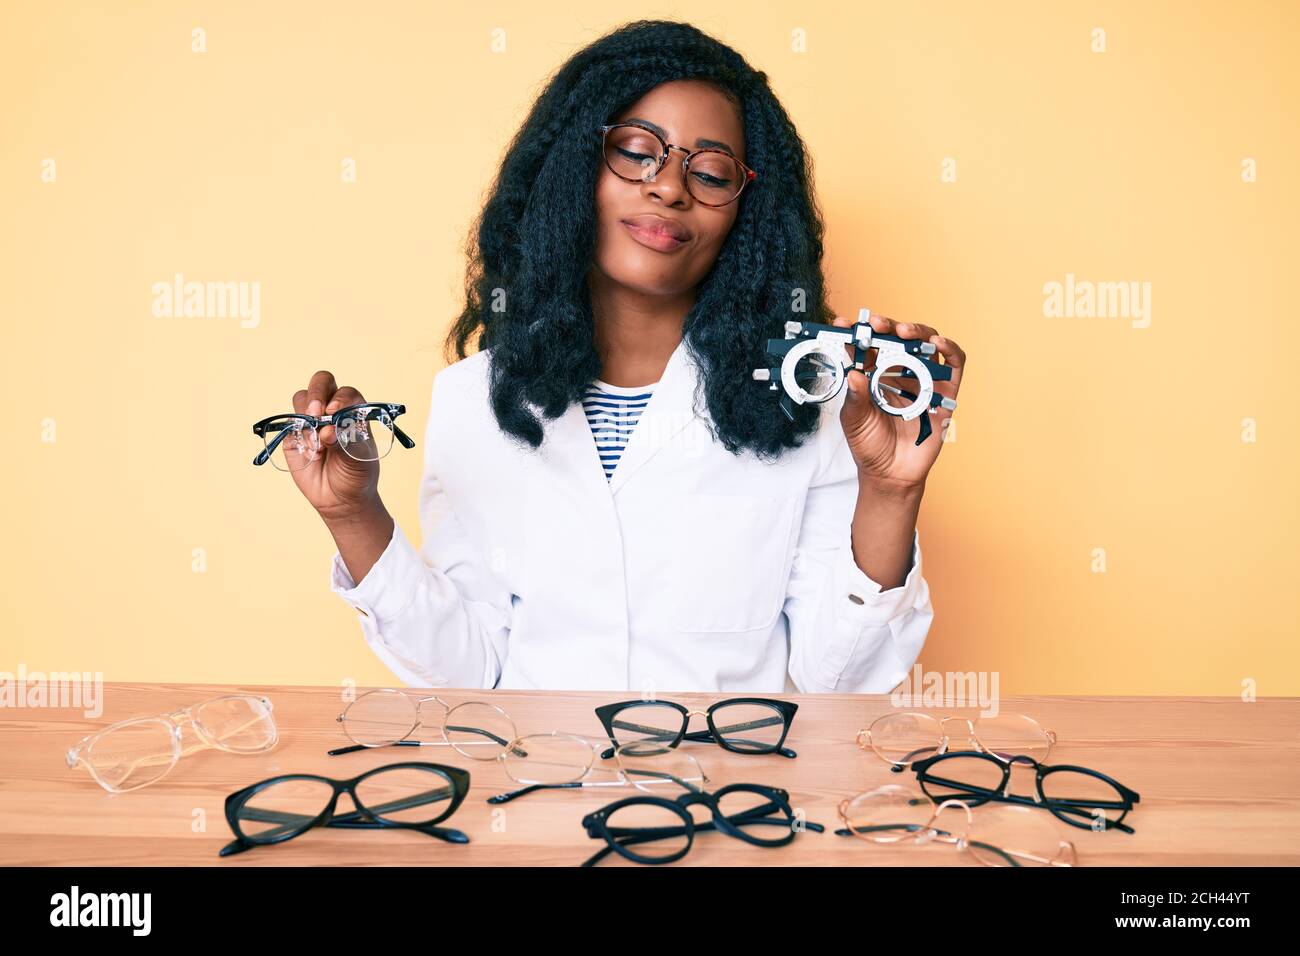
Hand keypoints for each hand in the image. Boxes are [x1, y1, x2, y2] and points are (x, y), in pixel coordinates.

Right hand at [287, 370, 382, 521]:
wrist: (342, 500)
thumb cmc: (358, 474)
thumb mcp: (360, 459)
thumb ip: (345, 442)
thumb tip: (327, 430)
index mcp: (353, 410)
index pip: (345, 392)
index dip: (339, 398)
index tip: (335, 412)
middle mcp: (331, 410)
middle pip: (321, 383)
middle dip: (316, 394)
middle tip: (316, 414)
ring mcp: (311, 421)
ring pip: (301, 399)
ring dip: (306, 416)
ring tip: (317, 444)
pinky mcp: (294, 435)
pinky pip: (289, 425)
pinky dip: (298, 435)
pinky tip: (311, 453)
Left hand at [834, 312, 965, 490]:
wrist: (891, 474)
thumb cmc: (870, 445)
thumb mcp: (854, 420)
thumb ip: (854, 396)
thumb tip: (853, 372)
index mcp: (874, 374)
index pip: (867, 345)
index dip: (857, 331)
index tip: (843, 323)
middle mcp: (899, 372)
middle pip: (898, 338)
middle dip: (888, 326)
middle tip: (877, 323)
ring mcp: (923, 380)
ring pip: (926, 344)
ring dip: (917, 331)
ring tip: (903, 331)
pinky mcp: (944, 392)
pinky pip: (953, 364)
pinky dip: (949, 348)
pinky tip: (937, 342)